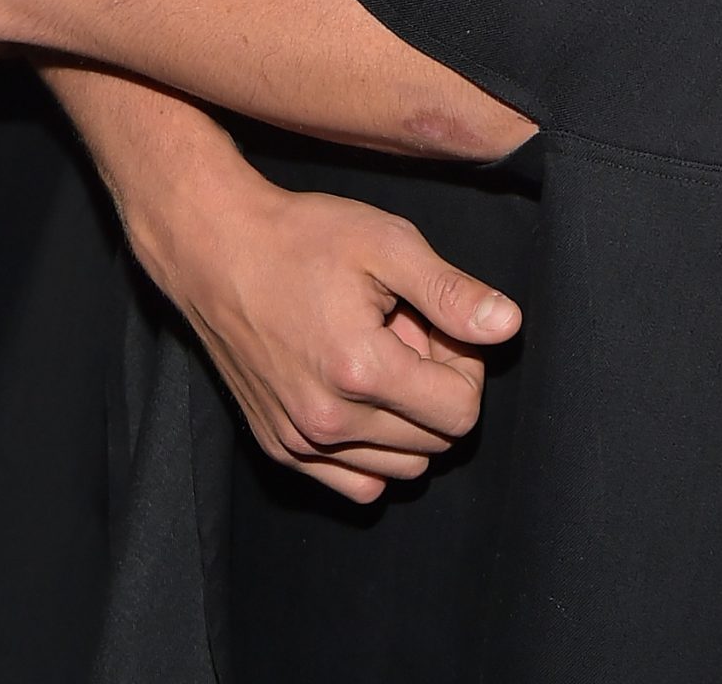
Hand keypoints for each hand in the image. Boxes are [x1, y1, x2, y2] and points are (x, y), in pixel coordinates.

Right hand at [143, 164, 522, 504]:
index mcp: (361, 372)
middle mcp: (329, 422)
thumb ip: (451, 291)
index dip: (465, 364)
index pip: (462, 413)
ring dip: (405, 419)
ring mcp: (300, 442)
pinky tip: (356, 393)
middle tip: (402, 330)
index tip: (434, 324)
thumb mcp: (386, 243)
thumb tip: (508, 327)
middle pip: (435, 442)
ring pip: (401, 469)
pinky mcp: (279, 447)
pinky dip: (372, 451)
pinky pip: (356, 484)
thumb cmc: (301, 237)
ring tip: (375, 355)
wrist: (214, 247)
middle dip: (434, 387)